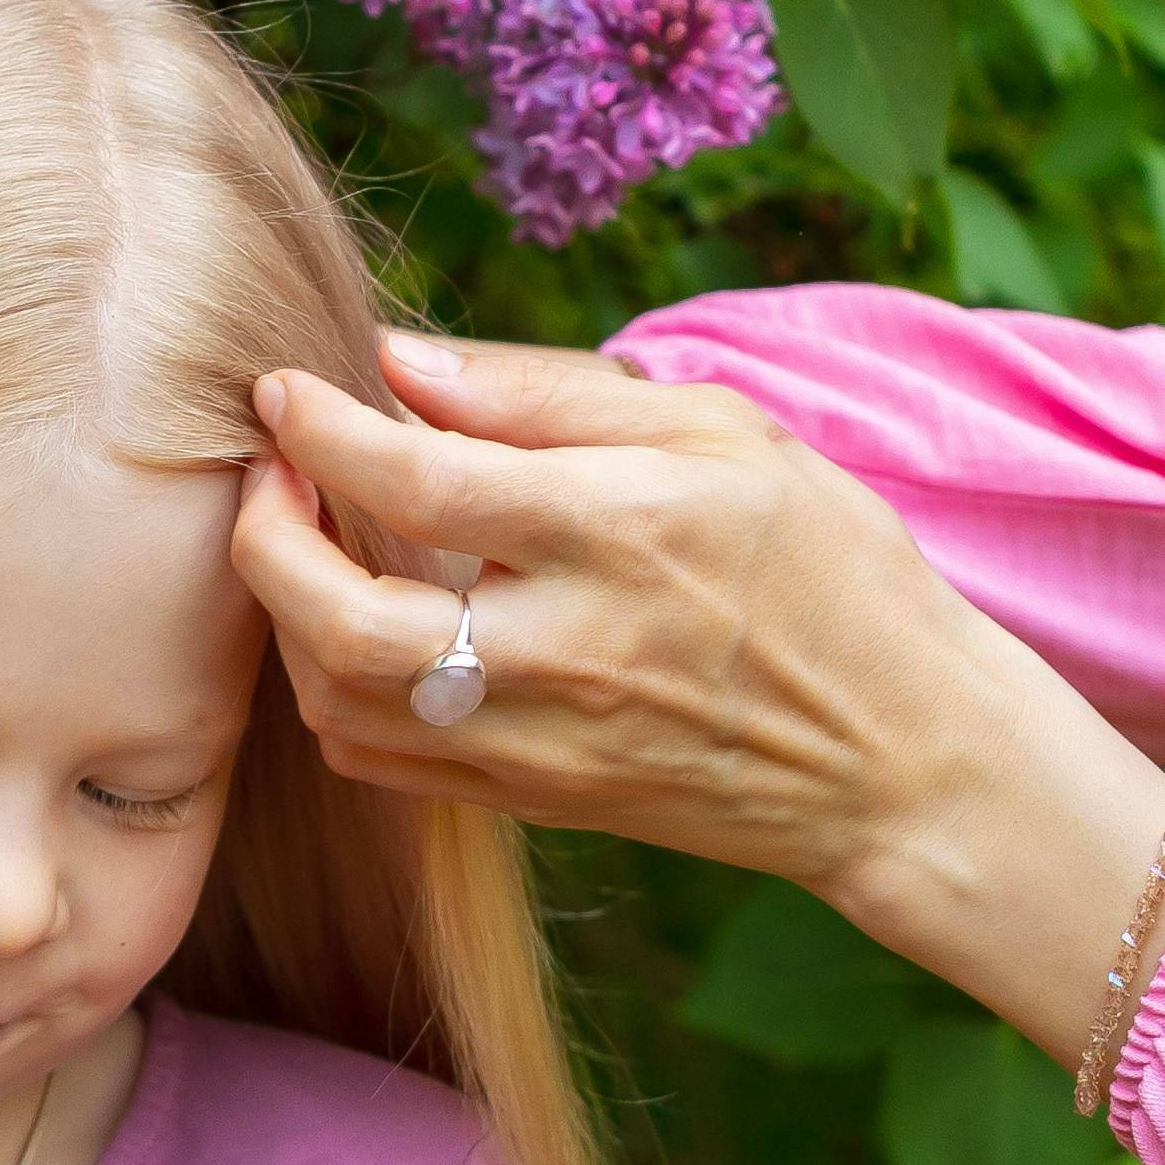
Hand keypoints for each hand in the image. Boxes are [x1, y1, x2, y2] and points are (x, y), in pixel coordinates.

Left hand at [232, 334, 1164, 1068]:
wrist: (899, 757)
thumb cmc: (825, 567)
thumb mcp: (722, 435)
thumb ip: (548, 395)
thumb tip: (400, 362)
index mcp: (617, 531)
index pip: (411, 478)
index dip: (316, 430)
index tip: (282, 391)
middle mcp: (567, 647)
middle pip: (343, 618)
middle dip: (265, 541)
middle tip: (269, 476)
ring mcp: (543, 742)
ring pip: (342, 702)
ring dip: (289, 619)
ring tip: (306, 545)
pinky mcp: (535, 802)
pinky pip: (381, 762)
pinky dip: (334, 694)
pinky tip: (356, 632)